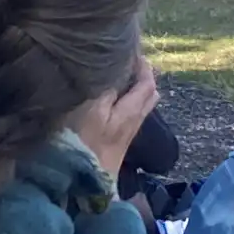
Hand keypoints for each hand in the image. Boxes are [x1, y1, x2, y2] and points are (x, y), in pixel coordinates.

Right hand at [74, 59, 159, 179]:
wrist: (84, 186)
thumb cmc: (85, 143)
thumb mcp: (92, 109)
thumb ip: (107, 87)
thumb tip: (117, 68)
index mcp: (132, 110)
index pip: (148, 82)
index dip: (142, 63)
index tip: (129, 47)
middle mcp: (135, 121)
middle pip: (149, 94)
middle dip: (142, 74)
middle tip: (127, 59)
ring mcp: (127, 134)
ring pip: (140, 105)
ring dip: (135, 88)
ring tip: (118, 74)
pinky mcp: (118, 142)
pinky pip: (130, 113)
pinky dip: (126, 99)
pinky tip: (110, 97)